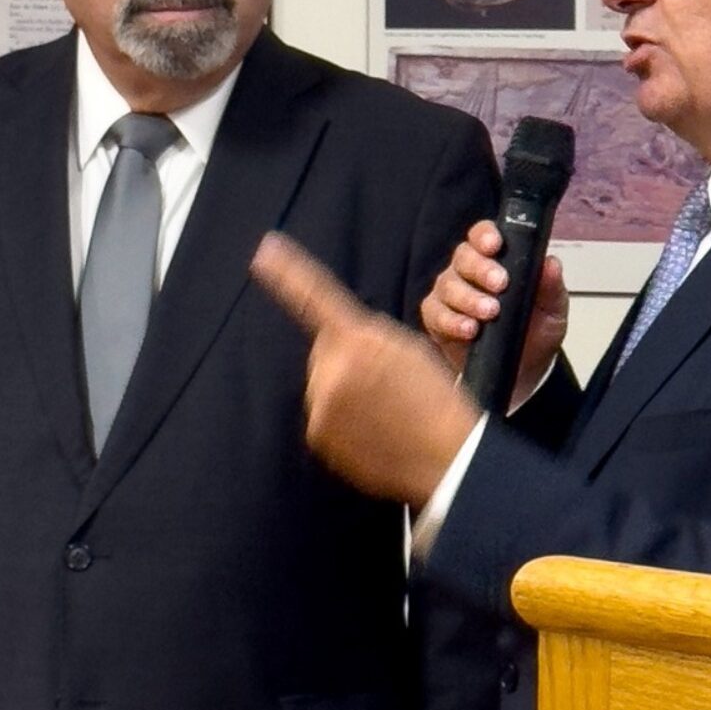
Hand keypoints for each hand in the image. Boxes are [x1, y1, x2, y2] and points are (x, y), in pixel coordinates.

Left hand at [250, 232, 480, 507]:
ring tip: (385, 408)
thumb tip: (337, 338)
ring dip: (344, 389)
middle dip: (346, 358)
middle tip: (386, 380)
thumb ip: (368, 335)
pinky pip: (324, 415)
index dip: (288, 274)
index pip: (316, 299)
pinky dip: (343, 418)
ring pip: (324, 384)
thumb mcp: (411, 348)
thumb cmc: (436, 398)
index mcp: (358, 340)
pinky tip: (374, 428)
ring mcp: (320, 407)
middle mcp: (330, 371)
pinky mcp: (318, 436)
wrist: (446, 459)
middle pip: (324, 351)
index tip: (264, 250)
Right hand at [420, 220, 568, 405]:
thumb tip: (551, 264)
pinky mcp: (438, 320)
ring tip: (489, 313)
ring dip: (469, 298)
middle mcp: (469, 272)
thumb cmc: (535, 333)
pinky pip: (435, 314)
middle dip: (480, 268)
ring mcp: (450, 295)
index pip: (484, 235)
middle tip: (500, 284)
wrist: (523, 372)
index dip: (486, 235)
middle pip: (463, 256)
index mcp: (496, 259)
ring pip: (448, 284)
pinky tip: (469, 329)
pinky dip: (451, 321)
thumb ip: (551, 286)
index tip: (496, 245)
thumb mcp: (553, 310)